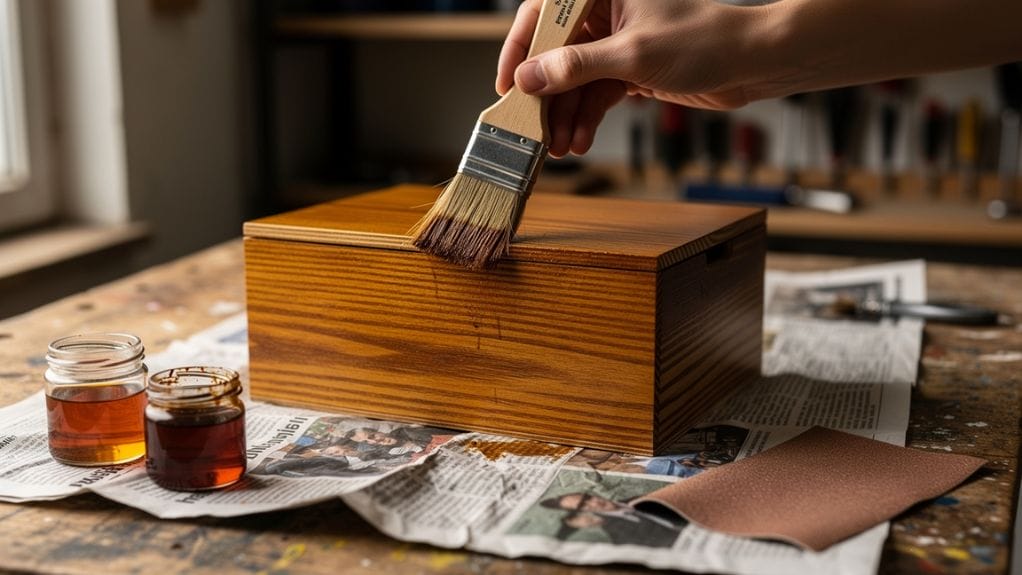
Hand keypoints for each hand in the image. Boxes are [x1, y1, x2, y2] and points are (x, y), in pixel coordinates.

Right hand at [496, 0, 760, 156]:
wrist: (752, 63)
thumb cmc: (705, 39)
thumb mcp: (632, 55)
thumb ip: (576, 66)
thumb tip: (529, 78)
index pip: (543, 14)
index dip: (520, 49)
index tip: (507, 84)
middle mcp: (604, 12)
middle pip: (554, 54)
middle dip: (545, 95)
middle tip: (531, 127)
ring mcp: (615, 43)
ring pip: (573, 80)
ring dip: (564, 115)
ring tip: (558, 145)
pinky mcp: (627, 69)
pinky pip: (594, 94)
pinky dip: (586, 119)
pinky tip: (580, 140)